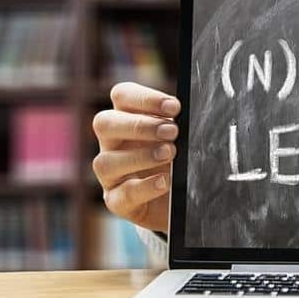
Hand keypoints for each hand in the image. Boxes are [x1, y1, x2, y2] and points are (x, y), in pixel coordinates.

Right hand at [92, 82, 179, 233]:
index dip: (144, 98)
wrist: (181, 200)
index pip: (121, 96)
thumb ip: (182, 125)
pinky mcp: (117, 201)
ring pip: (106, 162)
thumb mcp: (182, 139)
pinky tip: (165, 181)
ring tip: (170, 154)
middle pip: (104, 123)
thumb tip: (193, 114)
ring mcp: (110, 174)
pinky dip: (144, 187)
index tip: (174, 107)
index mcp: (126, 118)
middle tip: (173, 131)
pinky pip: (122, 194)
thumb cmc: (180, 161)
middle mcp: (112, 144)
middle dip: (140, 126)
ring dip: (140, 156)